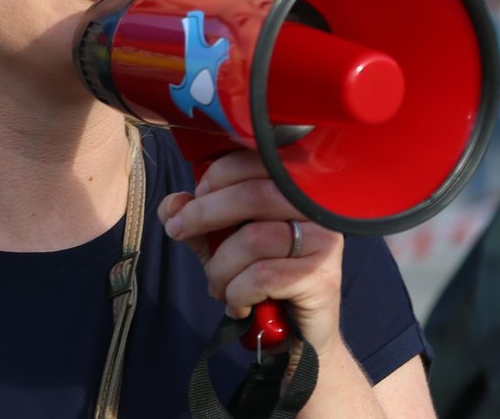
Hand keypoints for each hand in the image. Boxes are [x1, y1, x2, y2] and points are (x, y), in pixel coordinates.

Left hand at [160, 149, 345, 353]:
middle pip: (254, 195)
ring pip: (254, 239)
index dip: (216, 177)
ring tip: (219, 287)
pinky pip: (264, 275)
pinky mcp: (323, 276)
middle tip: (178, 232)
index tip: (192, 202)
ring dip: (221, 268)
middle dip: (204, 214)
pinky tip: (240, 306)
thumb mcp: (222, 245)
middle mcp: (317, 208)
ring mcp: (326, 240)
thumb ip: (198, 221)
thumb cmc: (263, 282)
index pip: (256, 161)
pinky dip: (239, 293)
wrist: (298, 339)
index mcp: (296, 188)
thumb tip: (173, 203)